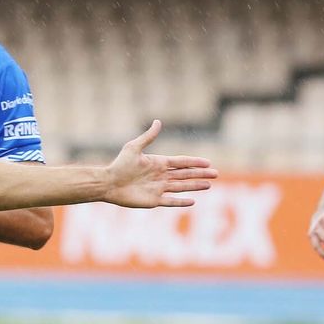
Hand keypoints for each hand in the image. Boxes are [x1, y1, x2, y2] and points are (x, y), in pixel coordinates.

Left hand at [102, 120, 218, 207]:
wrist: (108, 183)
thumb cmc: (119, 165)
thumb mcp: (134, 148)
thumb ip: (148, 137)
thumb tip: (158, 121)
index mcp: (158, 163)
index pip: (181, 162)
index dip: (194, 162)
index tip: (208, 162)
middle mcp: (161, 176)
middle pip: (185, 175)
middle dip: (200, 174)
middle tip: (215, 174)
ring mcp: (158, 188)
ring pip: (182, 187)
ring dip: (195, 186)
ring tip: (209, 185)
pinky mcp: (154, 201)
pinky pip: (171, 201)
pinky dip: (181, 202)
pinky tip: (192, 201)